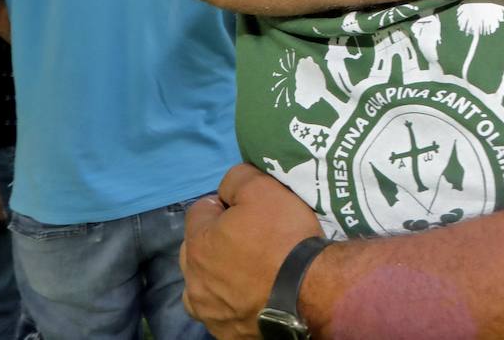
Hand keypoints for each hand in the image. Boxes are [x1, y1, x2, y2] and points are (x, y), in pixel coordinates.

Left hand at [181, 164, 322, 339]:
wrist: (309, 291)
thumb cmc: (284, 237)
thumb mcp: (264, 189)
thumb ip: (238, 179)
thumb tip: (228, 187)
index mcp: (198, 243)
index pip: (200, 210)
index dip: (225, 204)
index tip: (248, 209)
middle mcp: (193, 280)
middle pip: (196, 250)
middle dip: (215, 241)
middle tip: (248, 239)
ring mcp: (208, 311)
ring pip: (203, 286)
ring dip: (217, 276)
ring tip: (248, 272)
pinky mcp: (226, 333)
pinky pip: (223, 312)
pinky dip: (232, 303)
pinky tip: (253, 296)